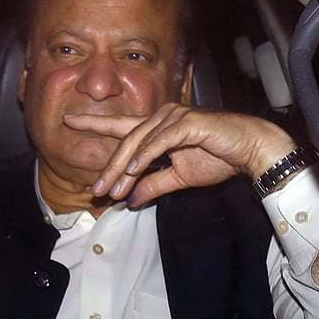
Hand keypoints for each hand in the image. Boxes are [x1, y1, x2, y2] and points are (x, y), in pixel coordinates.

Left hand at [63, 104, 295, 206]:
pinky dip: (145, 155)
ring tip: (111, 190)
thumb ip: (152, 185)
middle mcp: (162, 116)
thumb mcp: (178, 178)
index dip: (94, 123)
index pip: (120, 127)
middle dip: (109, 167)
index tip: (68, 121)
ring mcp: (174, 117)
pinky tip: (133, 170)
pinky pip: (160, 141)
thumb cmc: (218, 158)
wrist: (250, 152)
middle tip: (95, 190)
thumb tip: (129, 201)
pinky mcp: (188, 122)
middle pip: (126, 140)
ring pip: (139, 141)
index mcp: (157, 127)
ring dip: (124, 168)